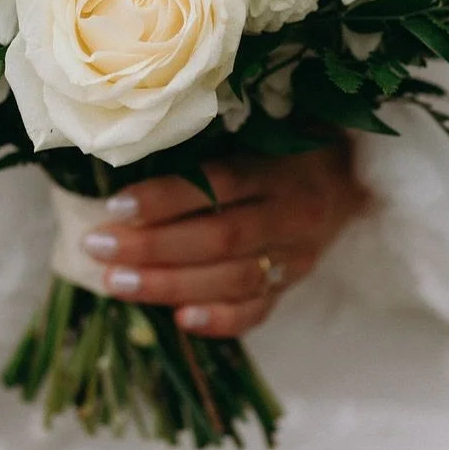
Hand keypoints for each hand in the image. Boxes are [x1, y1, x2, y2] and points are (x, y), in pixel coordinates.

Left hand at [83, 146, 367, 337]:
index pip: (218, 184)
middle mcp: (292, 214)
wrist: (350, 177)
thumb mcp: (257, 130)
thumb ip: (209, 146)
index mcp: (279, 167)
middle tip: (98, 247)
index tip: (114, 205)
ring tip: (116, 284)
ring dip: (170, 285)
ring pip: (233, 280)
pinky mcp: (296, 284)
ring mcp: (297, 255)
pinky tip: (179, 319)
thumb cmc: (283, 144)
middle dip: (153, 247)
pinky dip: (219, 319)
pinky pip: (259, 311)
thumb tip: (128, 155)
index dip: (165, 197)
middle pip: (220, 238)